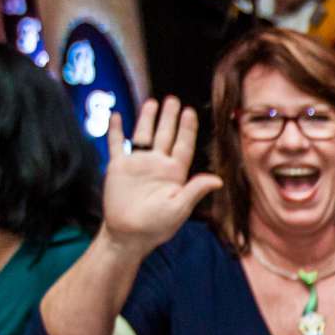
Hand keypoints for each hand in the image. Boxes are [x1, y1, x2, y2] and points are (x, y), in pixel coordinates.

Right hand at [102, 99, 221, 254]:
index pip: (183, 146)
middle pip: (165, 135)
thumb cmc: (156, 226)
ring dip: (147, 119)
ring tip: (152, 102)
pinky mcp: (119, 167)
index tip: (190, 112)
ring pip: (143, 135)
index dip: (187, 129)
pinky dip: (116, 130)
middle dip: (169, 118)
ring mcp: (138, 164)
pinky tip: (117, 115)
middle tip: (173, 99)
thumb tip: (218, 180)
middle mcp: (157, 165)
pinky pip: (117, 144)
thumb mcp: (180, 208)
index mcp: (174, 173)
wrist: (128, 235)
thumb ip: (195, 190)